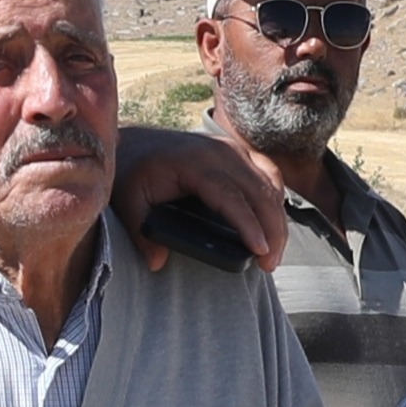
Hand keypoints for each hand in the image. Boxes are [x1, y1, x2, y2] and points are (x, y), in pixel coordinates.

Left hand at [109, 124, 294, 270]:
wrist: (135, 141)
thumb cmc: (132, 172)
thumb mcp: (127, 200)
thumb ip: (140, 232)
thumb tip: (157, 263)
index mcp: (195, 162)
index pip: (231, 196)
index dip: (249, 224)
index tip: (260, 250)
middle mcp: (220, 151)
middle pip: (259, 191)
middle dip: (272, 229)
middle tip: (270, 264)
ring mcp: (232, 149)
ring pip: (269, 182)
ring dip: (277, 218)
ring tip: (274, 253)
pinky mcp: (238, 152)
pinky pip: (268, 174)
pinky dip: (275, 200)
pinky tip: (274, 226)